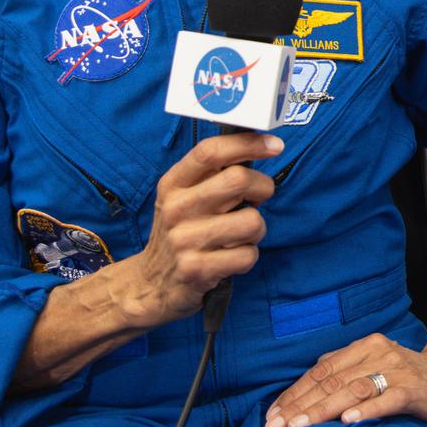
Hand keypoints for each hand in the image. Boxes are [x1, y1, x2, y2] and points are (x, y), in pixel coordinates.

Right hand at [115, 131, 281, 327]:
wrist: (152, 283)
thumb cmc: (181, 232)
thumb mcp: (183, 197)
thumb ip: (213, 174)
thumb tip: (259, 146)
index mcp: (173, 184)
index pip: (211, 151)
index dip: (248, 144)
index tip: (275, 145)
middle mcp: (176, 208)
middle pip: (238, 179)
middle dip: (263, 188)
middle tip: (257, 199)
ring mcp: (184, 240)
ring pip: (252, 221)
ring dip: (256, 229)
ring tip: (239, 235)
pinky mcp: (197, 269)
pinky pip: (248, 255)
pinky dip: (248, 256)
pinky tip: (230, 258)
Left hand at [264, 303, 426, 426]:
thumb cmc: (409, 375)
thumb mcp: (374, 365)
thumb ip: (345, 370)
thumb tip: (306, 383)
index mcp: (364, 347)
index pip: (320, 371)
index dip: (294, 394)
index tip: (272, 416)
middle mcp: (378, 354)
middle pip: (331, 380)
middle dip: (300, 405)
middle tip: (277, 426)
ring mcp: (397, 370)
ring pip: (353, 389)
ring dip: (324, 408)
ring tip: (301, 425)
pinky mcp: (415, 390)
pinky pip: (388, 399)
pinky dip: (367, 410)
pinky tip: (349, 420)